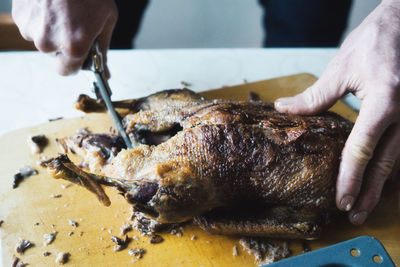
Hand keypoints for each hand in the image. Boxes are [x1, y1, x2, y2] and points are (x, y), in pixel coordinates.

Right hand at [12, 0, 117, 76]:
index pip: (67, 71)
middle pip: (55, 56)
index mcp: (73, 47)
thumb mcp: (106, 20)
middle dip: (65, 46)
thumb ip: (102, 49)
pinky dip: (41, 19)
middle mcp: (49, 43)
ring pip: (43, 40)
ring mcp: (30, 29)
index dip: (75, 63)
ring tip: (64, 11)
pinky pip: (32, 25)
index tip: (79, 55)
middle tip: (75, 26)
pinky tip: (51, 5)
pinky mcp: (19, 16)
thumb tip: (104, 72)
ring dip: (52, 31)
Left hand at [274, 0, 399, 224]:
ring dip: (383, 185)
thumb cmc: (377, 40)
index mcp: (386, 99)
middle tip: (354, 214)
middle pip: (385, 162)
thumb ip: (315, 97)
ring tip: (367, 206)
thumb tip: (285, 110)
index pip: (363, 148)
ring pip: (399, 160)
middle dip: (369, 192)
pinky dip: (393, 167)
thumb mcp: (342, 68)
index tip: (341, 199)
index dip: (350, 177)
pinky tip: (385, 182)